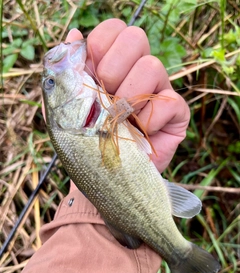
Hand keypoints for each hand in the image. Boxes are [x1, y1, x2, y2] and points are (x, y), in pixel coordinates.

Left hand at [65, 19, 189, 191]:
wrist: (104, 174)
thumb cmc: (86, 141)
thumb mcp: (68, 107)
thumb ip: (69, 73)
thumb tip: (73, 34)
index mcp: (112, 65)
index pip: (113, 30)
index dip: (100, 47)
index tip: (91, 75)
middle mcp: (137, 72)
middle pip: (136, 38)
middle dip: (113, 69)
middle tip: (106, 99)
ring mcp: (159, 91)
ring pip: (153, 66)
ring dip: (129, 98)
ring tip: (120, 122)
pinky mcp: (176, 113)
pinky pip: (168, 102)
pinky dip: (147, 122)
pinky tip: (140, 136)